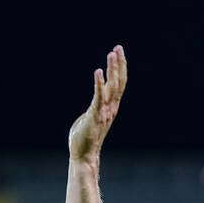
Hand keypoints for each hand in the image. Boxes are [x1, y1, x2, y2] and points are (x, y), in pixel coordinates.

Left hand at [68, 45, 126, 161]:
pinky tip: (98, 71)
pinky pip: (98, 96)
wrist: (83, 155)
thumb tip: (91, 108)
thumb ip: (93, 110)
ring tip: (111, 53)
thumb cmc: (84, 139)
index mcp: (111, 107)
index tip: (118, 53)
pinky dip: (99, 83)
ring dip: (113, 69)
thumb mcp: (90, 119)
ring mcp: (104, 111)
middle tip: (118, 47)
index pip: (119, 84)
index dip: (120, 68)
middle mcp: (111, 107)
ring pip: (113, 86)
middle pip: (119, 81)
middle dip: (119, 64)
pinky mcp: (95, 115)